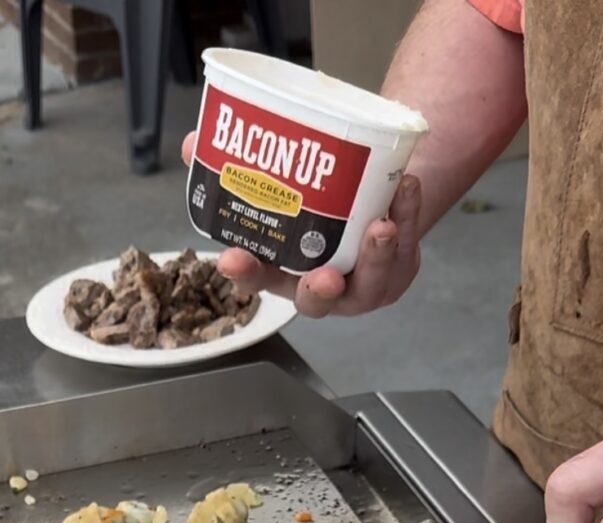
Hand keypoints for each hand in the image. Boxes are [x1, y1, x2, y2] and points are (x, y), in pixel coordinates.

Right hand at [181, 133, 422, 316]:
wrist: (372, 198)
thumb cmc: (321, 201)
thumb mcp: (280, 184)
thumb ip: (238, 167)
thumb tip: (194, 143)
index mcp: (287, 272)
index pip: (260, 278)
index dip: (246, 272)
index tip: (232, 258)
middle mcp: (323, 285)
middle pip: (318, 299)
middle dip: (321, 289)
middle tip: (326, 276)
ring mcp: (363, 282)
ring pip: (371, 281)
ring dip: (376, 256)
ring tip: (380, 227)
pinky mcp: (398, 265)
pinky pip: (407, 245)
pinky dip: (408, 215)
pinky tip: (405, 188)